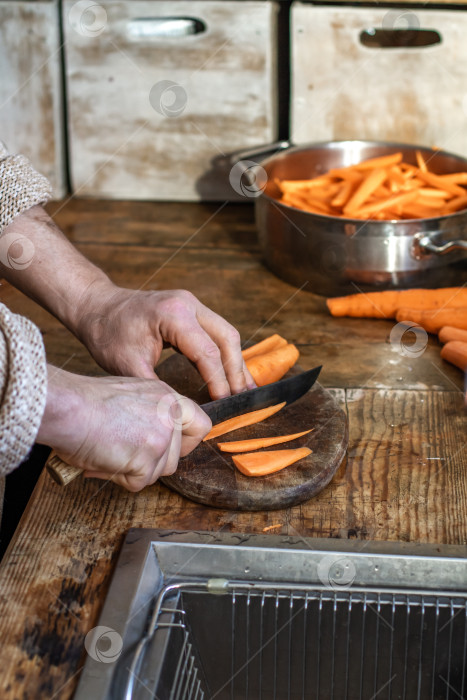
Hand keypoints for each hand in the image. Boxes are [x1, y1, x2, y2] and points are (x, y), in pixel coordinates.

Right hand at [37, 365, 210, 490]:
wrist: (67, 407)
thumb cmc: (84, 403)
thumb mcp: (129, 397)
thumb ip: (147, 417)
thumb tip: (146, 444)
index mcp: (166, 396)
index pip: (199, 423)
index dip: (186, 443)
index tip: (170, 450)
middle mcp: (170, 414)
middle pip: (176, 457)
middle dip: (150, 464)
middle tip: (122, 455)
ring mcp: (162, 436)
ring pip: (158, 472)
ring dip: (133, 471)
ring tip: (108, 454)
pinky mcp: (148, 458)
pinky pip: (139, 483)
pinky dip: (119, 478)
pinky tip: (104, 461)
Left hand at [75, 285, 254, 399]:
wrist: (96, 307)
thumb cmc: (108, 334)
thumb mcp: (129, 367)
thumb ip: (159, 389)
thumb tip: (183, 412)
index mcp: (174, 314)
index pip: (207, 351)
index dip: (218, 381)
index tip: (223, 403)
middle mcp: (188, 304)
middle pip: (227, 338)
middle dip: (236, 371)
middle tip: (242, 399)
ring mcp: (192, 304)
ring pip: (226, 334)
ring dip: (235, 362)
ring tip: (244, 390)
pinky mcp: (190, 310)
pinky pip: (216, 332)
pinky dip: (225, 354)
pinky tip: (230, 374)